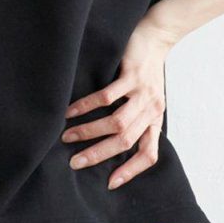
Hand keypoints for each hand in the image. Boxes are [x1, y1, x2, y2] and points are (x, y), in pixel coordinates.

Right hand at [61, 13, 178, 189]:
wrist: (156, 38)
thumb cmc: (147, 74)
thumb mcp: (147, 102)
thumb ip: (136, 122)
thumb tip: (109, 146)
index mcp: (155, 121)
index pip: (148, 154)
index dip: (131, 171)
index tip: (110, 184)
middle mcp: (151, 110)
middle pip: (125, 141)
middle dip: (99, 154)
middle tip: (75, 162)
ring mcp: (143, 93)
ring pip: (116, 122)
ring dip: (89, 132)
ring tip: (67, 136)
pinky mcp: (132, 75)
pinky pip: (107, 96)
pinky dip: (86, 106)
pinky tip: (70, 112)